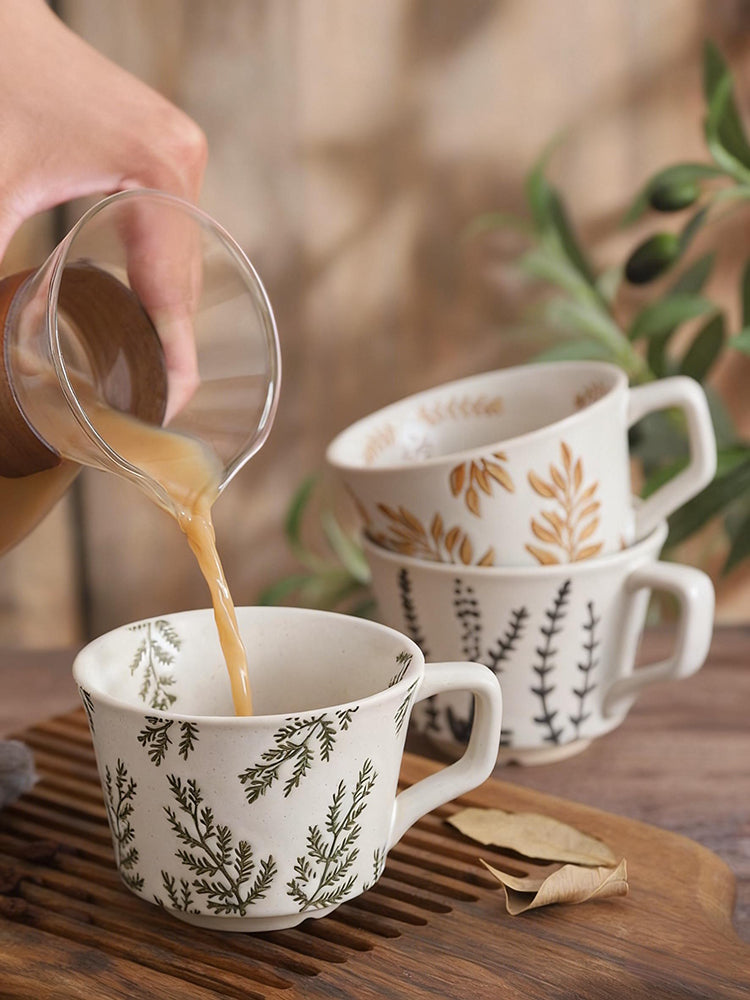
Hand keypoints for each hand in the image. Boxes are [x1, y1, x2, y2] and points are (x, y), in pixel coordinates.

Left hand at [0, 0, 206, 414]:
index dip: (174, 360)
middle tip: (148, 403)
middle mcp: (181, 159)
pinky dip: (156, 272)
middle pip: (187, 278)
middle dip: (170, 344)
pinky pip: (174, 229)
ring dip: (165, 310)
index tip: (166, 411)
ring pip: (184, 256)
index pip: (175, 292)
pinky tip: (137, 305)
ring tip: (147, 368)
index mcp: (155, 172)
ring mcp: (178, 149)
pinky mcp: (162, 145)